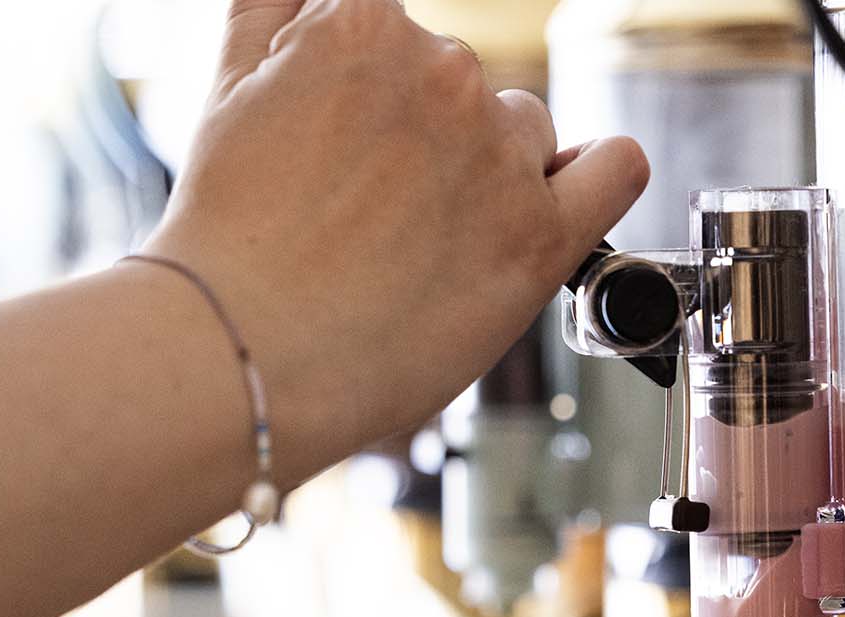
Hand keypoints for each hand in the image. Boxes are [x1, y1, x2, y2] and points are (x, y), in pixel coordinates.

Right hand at [141, 0, 645, 476]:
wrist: (249, 353)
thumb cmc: (233, 242)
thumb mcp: (229, 86)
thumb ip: (279, 14)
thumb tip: (318, 5)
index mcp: (364, 25)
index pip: (395, 29)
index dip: (372, 88)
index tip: (358, 135)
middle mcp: (445, 75)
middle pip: (462, 84)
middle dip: (426, 135)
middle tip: (373, 207)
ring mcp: (502, 155)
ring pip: (526, 131)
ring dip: (492, 170)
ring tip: (426, 239)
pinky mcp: (544, 235)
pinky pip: (616, 169)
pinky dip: (600, 171)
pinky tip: (570, 191)